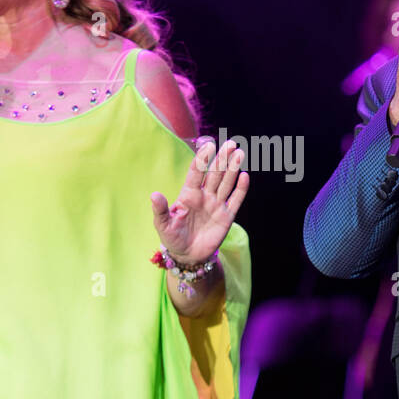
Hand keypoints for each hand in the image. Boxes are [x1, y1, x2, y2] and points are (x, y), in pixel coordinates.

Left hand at [151, 139, 248, 263]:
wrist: (187, 255)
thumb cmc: (172, 237)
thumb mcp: (162, 224)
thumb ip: (161, 209)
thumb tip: (154, 195)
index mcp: (188, 194)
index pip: (197, 172)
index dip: (203, 159)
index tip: (209, 146)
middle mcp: (204, 196)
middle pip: (215, 173)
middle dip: (222, 159)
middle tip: (231, 143)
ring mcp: (216, 205)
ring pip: (226, 183)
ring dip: (233, 168)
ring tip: (239, 153)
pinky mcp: (226, 216)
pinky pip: (235, 200)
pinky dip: (240, 189)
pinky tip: (244, 176)